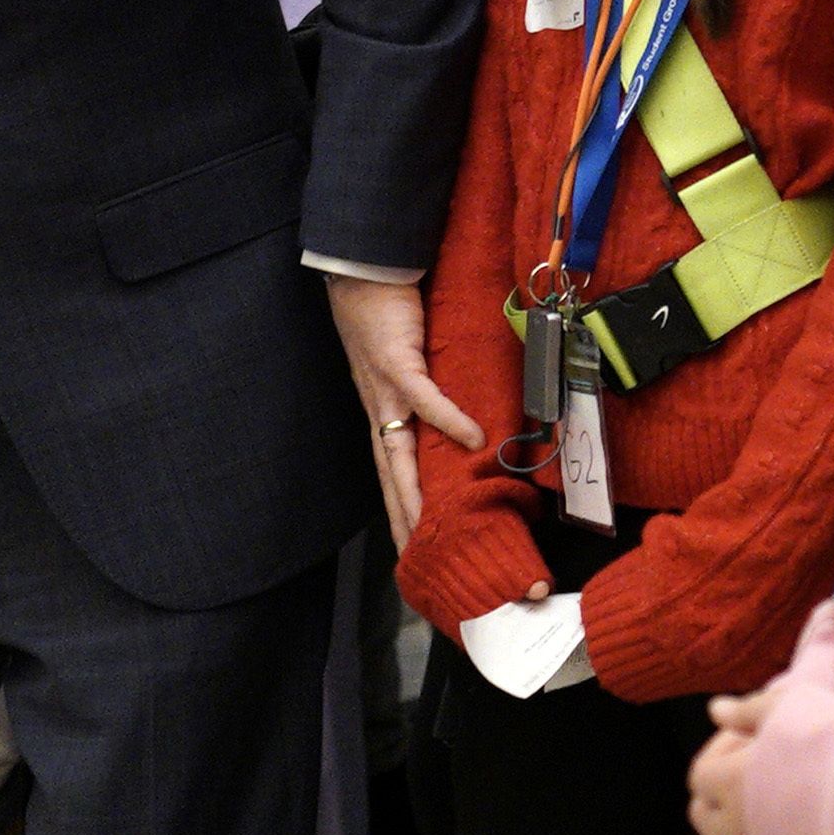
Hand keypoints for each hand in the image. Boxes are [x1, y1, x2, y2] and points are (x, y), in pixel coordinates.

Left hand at [326, 272, 481, 545]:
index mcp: (381, 412)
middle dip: (402, 522)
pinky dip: (448, 420)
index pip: (389, 474)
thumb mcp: (405, 364)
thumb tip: (463, 416)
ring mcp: (386, 389)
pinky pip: (425, 399)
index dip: (398, 513)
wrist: (360, 271)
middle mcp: (379, 409)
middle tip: (416, 563)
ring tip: (434, 526)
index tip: (411, 550)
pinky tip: (473, 439)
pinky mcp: (399, 361)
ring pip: (399, 453)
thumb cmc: (383, 312)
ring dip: (414, 492)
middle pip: (390, 477)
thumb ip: (427, 392)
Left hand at [688, 687, 781, 834]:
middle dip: (721, 797)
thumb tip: (716, 710)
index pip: (700, 775)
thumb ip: (746, 711)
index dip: (721, 753)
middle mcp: (738, 826)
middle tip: (755, 777)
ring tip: (772, 810)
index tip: (753, 742)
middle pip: (706, 817)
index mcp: (731, 783)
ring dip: (741, 829)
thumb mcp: (788, 708)